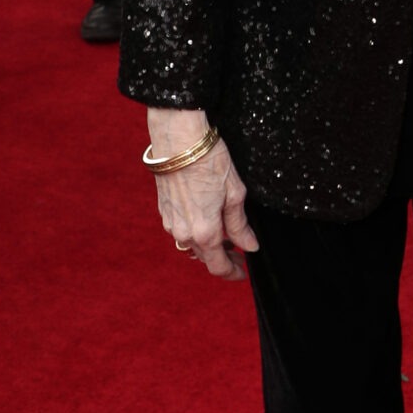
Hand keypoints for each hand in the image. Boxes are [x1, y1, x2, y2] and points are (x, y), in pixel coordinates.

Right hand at [148, 106, 259, 282]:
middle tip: (240, 253)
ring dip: (209, 245)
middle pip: (205, 257)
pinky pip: (181, 231)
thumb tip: (249, 246)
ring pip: (192, 245)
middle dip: (223, 258)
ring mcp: (171, 222)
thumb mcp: (235, 194)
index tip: (243, 272)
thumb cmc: (209, 162)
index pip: (218, 266)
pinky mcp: (164, 210)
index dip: (232, 273)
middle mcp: (184, 233)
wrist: (178, 140)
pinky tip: (208, 220)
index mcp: (205, 233)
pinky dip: (196, 232)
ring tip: (227, 236)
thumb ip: (240, 225)